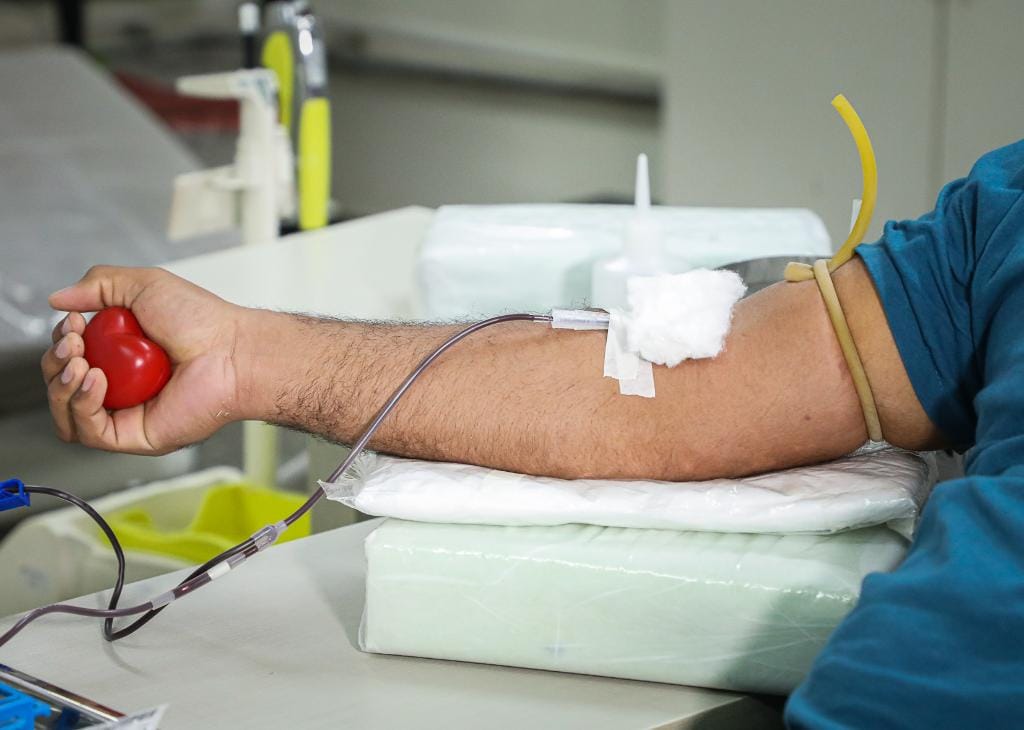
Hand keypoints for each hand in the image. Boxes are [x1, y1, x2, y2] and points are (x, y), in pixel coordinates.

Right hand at [41, 266, 249, 454]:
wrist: (231, 348)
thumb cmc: (202, 321)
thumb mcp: (144, 285)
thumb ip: (98, 284)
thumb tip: (57, 299)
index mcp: (121, 357)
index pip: (69, 359)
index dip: (60, 343)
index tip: (74, 323)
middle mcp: (122, 387)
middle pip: (62, 387)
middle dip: (55, 362)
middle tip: (74, 341)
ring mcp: (128, 413)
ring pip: (67, 415)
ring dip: (61, 385)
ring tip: (80, 360)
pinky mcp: (136, 435)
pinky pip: (91, 432)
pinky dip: (82, 405)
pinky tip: (96, 380)